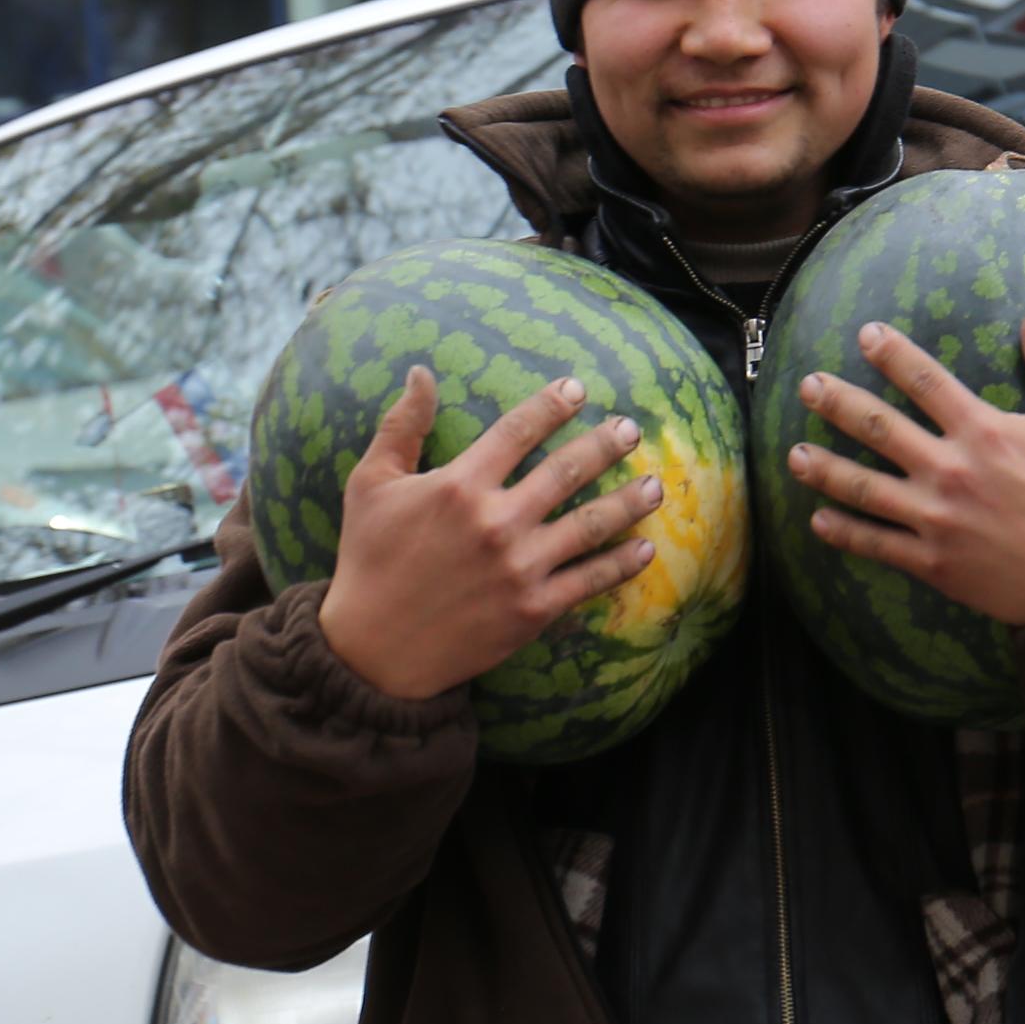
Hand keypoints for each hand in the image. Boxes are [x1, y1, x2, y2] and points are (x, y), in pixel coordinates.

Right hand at [315, 368, 666, 699]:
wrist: (372, 650)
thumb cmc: (368, 560)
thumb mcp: (369, 484)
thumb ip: (400, 425)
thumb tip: (420, 373)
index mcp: (458, 485)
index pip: (518, 430)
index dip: (552, 405)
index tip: (578, 389)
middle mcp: (496, 521)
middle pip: (567, 471)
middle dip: (605, 444)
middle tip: (631, 429)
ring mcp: (520, 567)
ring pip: (590, 524)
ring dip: (628, 501)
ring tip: (656, 484)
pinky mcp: (533, 609)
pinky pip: (589, 580)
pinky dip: (621, 564)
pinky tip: (645, 548)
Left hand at [783, 315, 1024, 626]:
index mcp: (986, 432)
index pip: (925, 382)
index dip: (892, 355)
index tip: (865, 335)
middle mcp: (951, 472)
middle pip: (878, 428)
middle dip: (837, 403)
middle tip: (807, 386)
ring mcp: (938, 521)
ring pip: (864, 489)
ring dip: (825, 469)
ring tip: (793, 454)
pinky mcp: (935, 564)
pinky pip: (877, 545)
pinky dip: (844, 533)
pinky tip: (818, 520)